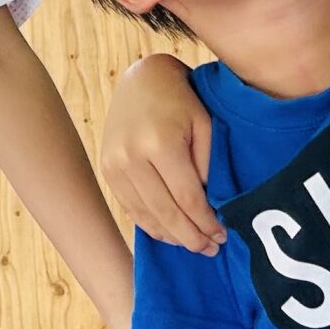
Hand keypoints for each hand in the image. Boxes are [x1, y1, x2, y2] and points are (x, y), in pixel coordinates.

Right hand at [99, 54, 220, 255]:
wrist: (141, 80)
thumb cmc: (180, 100)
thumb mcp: (204, 125)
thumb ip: (207, 166)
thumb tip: (210, 206)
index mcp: (159, 143)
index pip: (187, 198)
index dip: (206, 222)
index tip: (222, 235)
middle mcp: (131, 157)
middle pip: (166, 213)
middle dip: (191, 237)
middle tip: (211, 249)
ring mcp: (115, 165)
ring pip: (146, 216)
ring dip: (172, 236)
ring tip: (194, 245)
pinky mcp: (107, 170)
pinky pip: (130, 208)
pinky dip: (151, 225)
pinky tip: (170, 232)